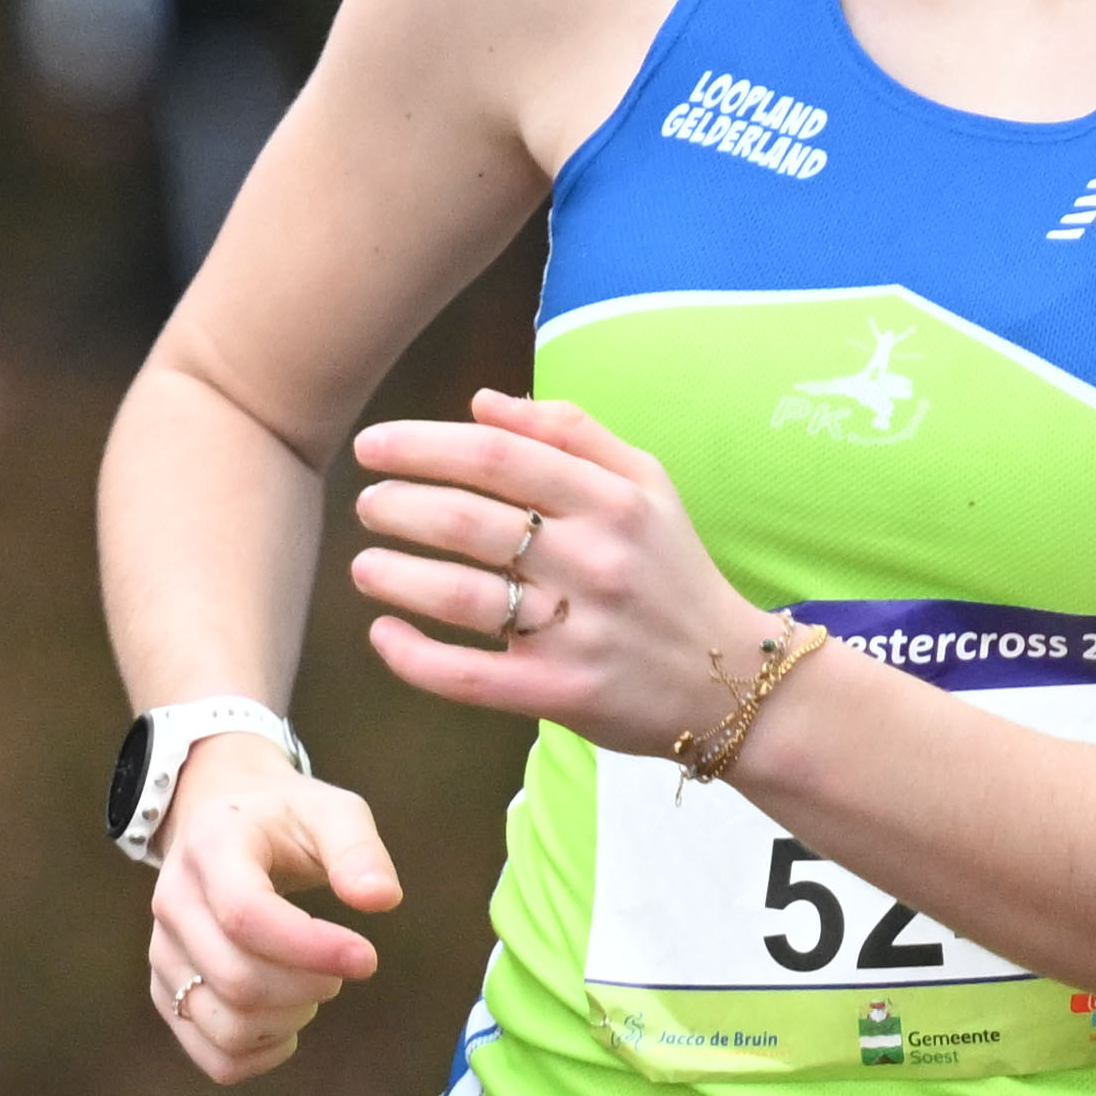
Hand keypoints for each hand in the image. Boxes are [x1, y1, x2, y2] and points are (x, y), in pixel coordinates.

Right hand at [147, 731, 400, 1081]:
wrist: (222, 822)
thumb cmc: (285, 820)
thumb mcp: (329, 812)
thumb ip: (358, 850)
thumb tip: (382, 899)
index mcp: (209, 848)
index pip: (245, 915)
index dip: (310, 948)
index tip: (367, 957)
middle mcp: (172, 903)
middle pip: (238, 980)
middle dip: (310, 986)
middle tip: (342, 962)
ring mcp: (164, 953)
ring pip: (226, 1025)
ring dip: (288, 1021)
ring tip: (312, 986)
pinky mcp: (169, 993)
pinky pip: (215, 1056)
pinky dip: (264, 1054)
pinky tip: (288, 1020)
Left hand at [344, 390, 764, 753]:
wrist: (732, 678)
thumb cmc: (672, 570)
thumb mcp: (646, 484)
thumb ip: (570, 432)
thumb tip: (481, 402)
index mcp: (612, 501)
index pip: (496, 457)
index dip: (421, 446)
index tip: (372, 446)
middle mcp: (595, 561)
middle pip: (468, 522)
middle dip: (397, 507)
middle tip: (365, 505)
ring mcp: (579, 631)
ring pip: (462, 597)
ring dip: (396, 576)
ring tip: (363, 566)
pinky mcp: (563, 693)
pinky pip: (471, 677)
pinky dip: (416, 657)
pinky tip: (383, 635)